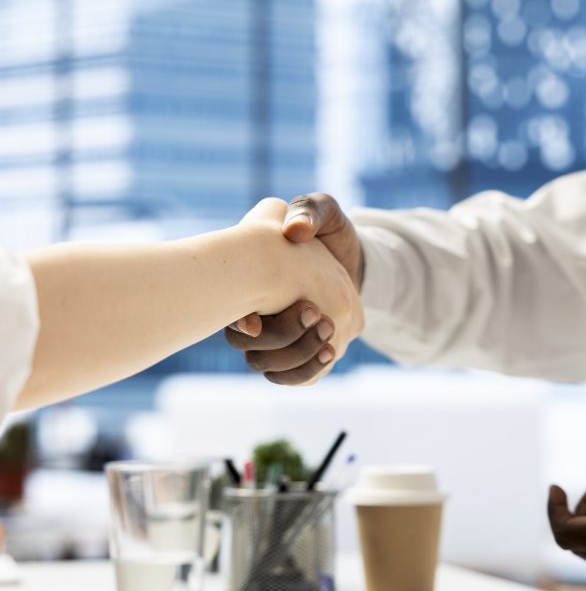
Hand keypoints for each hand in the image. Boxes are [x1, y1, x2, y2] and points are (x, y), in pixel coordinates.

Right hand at [225, 194, 363, 384]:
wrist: (347, 257)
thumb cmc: (326, 231)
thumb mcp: (320, 211)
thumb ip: (308, 211)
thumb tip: (294, 231)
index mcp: (248, 282)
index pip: (231, 310)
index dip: (239, 319)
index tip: (255, 322)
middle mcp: (255, 315)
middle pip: (248, 347)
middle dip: (280, 337)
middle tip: (315, 313)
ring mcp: (276, 340)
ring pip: (268, 367)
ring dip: (298, 355)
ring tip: (330, 329)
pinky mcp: (299, 356)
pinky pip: (292, 379)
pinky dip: (307, 371)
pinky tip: (329, 351)